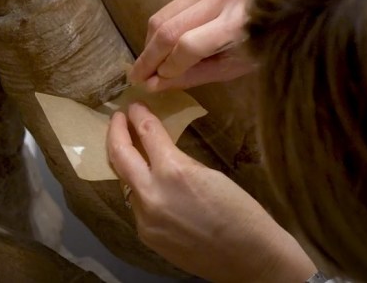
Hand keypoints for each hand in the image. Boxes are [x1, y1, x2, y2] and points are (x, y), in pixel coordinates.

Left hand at [106, 105, 314, 282]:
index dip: (138, 116)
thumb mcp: (210, 175)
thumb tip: (158, 153)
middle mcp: (151, 193)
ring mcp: (145, 217)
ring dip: (128, 165)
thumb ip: (177, 163)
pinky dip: (142, 193)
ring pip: (126, 182)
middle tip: (118, 119)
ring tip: (130, 150)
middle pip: (119, 154)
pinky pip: (137, 206)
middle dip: (116, 132)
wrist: (250, 258)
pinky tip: (151, 188)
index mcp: (173, 171)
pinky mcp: (146, 235)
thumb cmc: (241, 212)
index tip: (134, 107)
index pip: (147, 134)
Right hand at [130, 0, 256, 91]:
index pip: (188, 45)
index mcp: (237, 24)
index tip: (154, 83)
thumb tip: (154, 83)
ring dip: (149, 43)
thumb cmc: (264, 45)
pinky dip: (160, 29)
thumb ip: (192, 75)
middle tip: (136, 77)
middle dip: (148, 57)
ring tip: (147, 64)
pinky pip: (171, 8)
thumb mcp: (233, 68)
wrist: (288, 9)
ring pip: (162, 16)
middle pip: (169, 29)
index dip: (168, 67)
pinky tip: (160, 46)